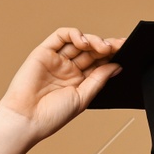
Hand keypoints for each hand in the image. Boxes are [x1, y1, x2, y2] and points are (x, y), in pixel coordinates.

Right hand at [0, 27, 123, 143]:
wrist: (27, 119)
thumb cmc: (52, 114)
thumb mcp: (83, 98)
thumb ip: (99, 80)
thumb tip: (117, 65)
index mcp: (78, 81)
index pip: (98, 63)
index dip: (112, 56)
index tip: (126, 51)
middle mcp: (68, 69)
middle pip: (91, 51)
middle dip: (106, 46)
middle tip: (118, 46)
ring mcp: (56, 59)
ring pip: (78, 41)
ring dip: (93, 40)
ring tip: (103, 47)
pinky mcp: (44, 52)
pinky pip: (61, 36)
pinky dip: (74, 34)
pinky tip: (84, 42)